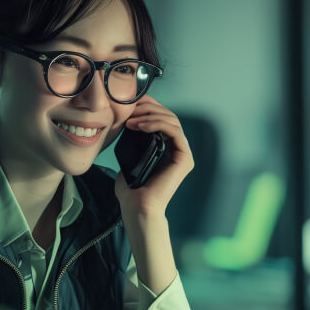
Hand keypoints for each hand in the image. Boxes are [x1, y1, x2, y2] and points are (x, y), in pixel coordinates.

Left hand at [114, 95, 193, 217]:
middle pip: (168, 115)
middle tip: (129, 107)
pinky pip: (175, 131)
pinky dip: (157, 124)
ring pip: (172, 120)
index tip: (129, 101)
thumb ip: (130, 143)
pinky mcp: (184, 158)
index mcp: (165, 147)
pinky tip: (140, 125)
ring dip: (150, 115)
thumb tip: (125, 125)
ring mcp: (182, 153)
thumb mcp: (128, 159)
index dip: (147, 106)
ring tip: (131, 120)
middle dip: (148, 107)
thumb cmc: (131, 190)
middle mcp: (177, 148)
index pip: (160, 117)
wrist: (137, 208)